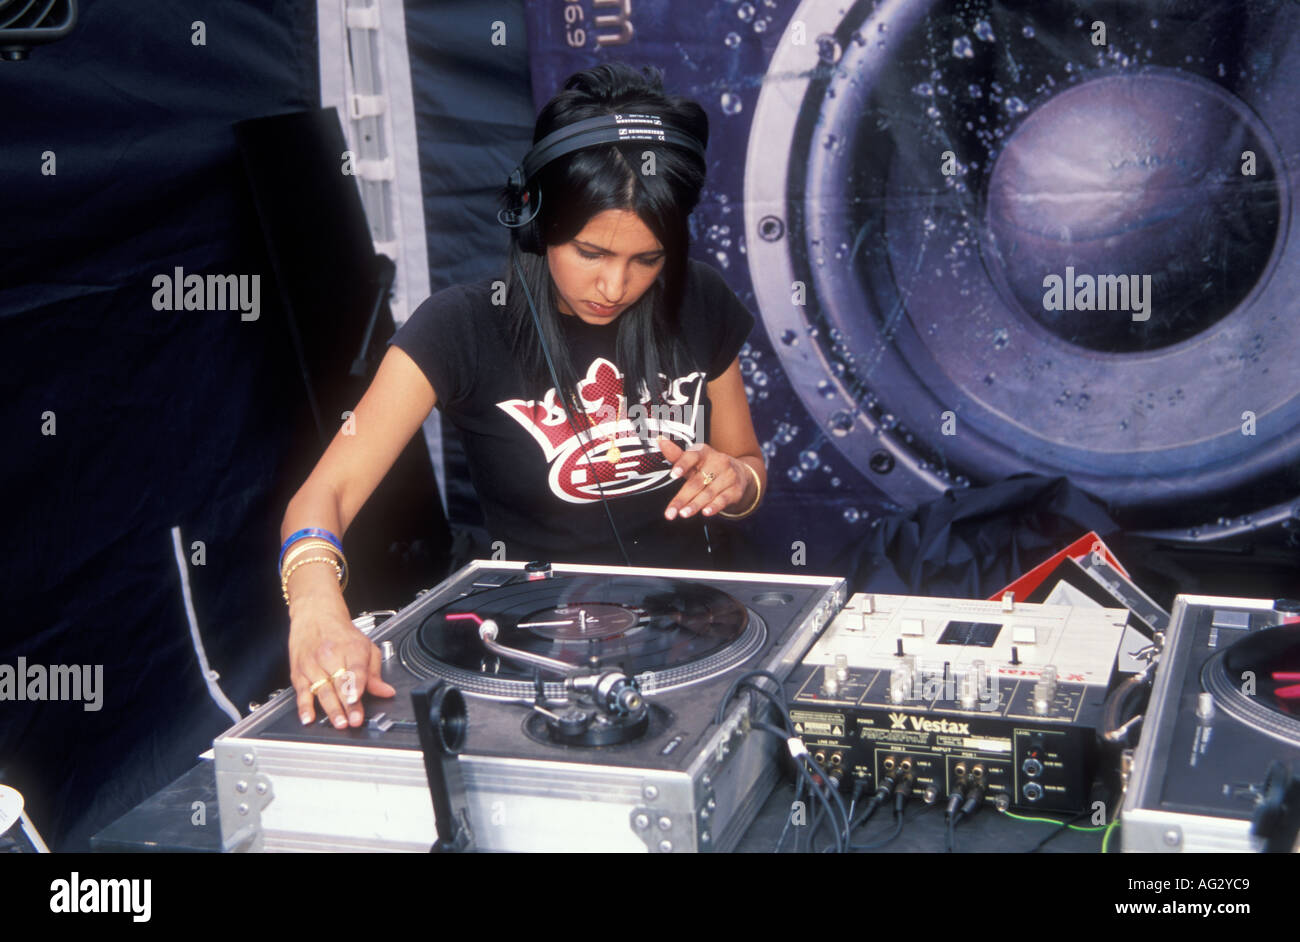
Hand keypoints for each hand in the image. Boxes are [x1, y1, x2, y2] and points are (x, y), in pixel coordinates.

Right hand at [288, 594, 395, 728]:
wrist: (315, 615)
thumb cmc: (341, 634)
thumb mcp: (365, 647)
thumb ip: (375, 672)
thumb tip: (386, 691)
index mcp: (351, 649)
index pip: (355, 669)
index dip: (356, 684)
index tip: (356, 698)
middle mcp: (330, 656)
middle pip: (339, 683)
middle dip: (347, 704)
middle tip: (353, 720)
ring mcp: (313, 665)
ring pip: (322, 689)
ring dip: (331, 708)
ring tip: (339, 722)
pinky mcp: (298, 672)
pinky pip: (301, 692)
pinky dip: (304, 706)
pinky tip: (308, 718)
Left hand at [657, 437, 753, 519]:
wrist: (739, 473)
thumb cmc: (710, 467)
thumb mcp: (694, 461)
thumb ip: (676, 455)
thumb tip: (660, 441)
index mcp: (704, 452)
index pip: (692, 456)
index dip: (682, 465)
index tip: (673, 475)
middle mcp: (718, 462)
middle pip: (697, 481)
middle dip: (682, 498)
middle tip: (671, 511)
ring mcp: (729, 476)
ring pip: (709, 492)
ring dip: (695, 505)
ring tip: (683, 513)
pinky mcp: (736, 490)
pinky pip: (723, 499)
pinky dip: (714, 507)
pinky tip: (706, 512)